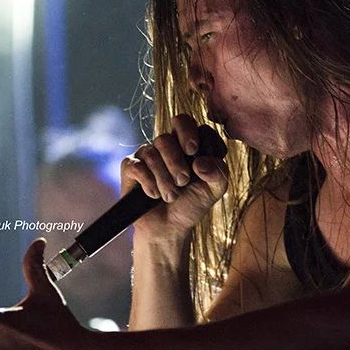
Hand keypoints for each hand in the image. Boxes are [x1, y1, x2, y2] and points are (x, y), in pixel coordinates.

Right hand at [121, 114, 228, 237]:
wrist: (170, 228)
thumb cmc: (192, 204)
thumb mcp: (214, 189)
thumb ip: (218, 172)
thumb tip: (200, 162)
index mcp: (187, 143)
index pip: (185, 122)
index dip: (189, 133)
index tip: (193, 151)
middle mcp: (166, 145)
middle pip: (166, 138)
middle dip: (176, 162)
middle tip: (183, 181)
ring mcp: (147, 154)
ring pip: (152, 153)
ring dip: (164, 180)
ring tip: (171, 196)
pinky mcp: (130, 167)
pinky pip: (137, 167)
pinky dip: (149, 184)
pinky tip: (154, 195)